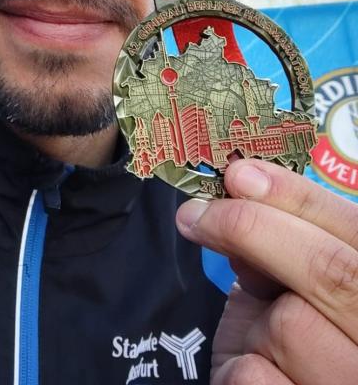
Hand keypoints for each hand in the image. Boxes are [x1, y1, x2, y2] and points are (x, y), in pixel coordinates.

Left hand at [175, 158, 357, 383]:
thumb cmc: (301, 350)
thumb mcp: (296, 291)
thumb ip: (285, 251)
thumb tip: (242, 202)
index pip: (352, 231)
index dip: (295, 196)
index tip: (240, 175)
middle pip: (328, 270)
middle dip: (254, 230)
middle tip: (196, 216)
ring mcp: (350, 383)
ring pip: (290, 325)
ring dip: (255, 322)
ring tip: (261, 340)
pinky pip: (254, 377)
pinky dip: (237, 367)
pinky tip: (251, 371)